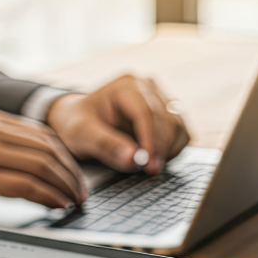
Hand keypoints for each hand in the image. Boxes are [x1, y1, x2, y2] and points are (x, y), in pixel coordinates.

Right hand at [0, 106, 88, 213]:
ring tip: (72, 202)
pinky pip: (26, 186)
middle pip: (48, 149)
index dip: (65, 157)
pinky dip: (47, 196)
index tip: (74, 175)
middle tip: (81, 192)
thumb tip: (27, 167)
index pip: (42, 134)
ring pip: (42, 166)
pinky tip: (55, 205)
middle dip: (71, 173)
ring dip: (64, 187)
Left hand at [46, 75, 189, 175]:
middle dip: (160, 148)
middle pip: (166, 120)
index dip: (151, 140)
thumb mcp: (82, 135)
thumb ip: (106, 146)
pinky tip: (155, 159)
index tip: (149, 165)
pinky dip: (172, 149)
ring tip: (150, 166)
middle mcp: (147, 88)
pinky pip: (180, 134)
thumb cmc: (77, 124)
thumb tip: (133, 159)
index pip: (146, 113)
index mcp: (126, 86)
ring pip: (178, 127)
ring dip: (168, 150)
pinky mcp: (166, 115)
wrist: (78, 121)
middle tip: (150, 171)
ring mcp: (160, 100)